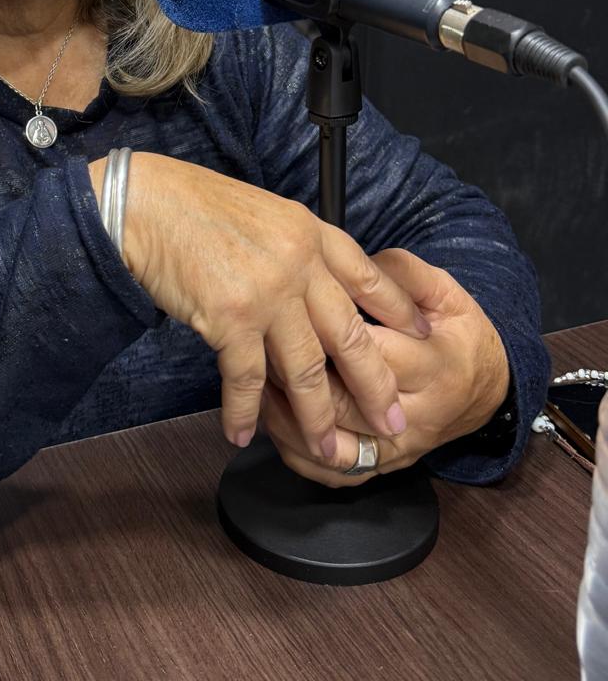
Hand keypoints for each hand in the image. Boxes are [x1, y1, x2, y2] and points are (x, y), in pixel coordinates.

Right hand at [88, 154, 430, 458]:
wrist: (145, 204)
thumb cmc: (193, 205)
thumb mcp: (264, 214)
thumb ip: (295, 249)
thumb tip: (311, 285)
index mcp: (311, 232)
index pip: (370, 278)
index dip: (399, 311)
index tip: (422, 336)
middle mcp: (300, 262)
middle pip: (351, 335)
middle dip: (376, 385)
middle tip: (394, 421)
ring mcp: (268, 292)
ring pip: (307, 368)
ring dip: (318, 416)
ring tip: (330, 450)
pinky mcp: (231, 318)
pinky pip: (246, 379)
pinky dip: (244, 411)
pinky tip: (241, 433)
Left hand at [258, 247, 510, 484]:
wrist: (484, 390)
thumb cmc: (456, 334)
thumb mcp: (445, 292)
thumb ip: (402, 274)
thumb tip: (358, 267)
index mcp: (432, 365)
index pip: (368, 354)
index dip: (322, 334)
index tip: (287, 313)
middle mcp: (416, 415)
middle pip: (341, 404)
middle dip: (294, 379)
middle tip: (259, 350)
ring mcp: (399, 449)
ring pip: (333, 449)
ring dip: (288, 421)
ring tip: (258, 387)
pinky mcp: (384, 467)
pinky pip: (334, 475)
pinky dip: (298, 453)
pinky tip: (274, 424)